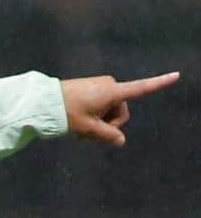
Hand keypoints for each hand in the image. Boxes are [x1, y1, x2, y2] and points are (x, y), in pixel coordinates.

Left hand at [60, 71, 179, 146]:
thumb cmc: (66, 114)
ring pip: (109, 110)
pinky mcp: (89, 88)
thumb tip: (121, 141)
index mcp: (113, 92)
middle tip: (87, 134)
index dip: (159, 83)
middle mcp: (109, 85)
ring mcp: (99, 86)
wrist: (41, 102)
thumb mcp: (88, 129)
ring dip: (99, 122)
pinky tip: (77, 124)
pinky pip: (99, 105)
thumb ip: (107, 136)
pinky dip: (93, 116)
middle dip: (108, 124)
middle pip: (120, 111)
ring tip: (79, 130)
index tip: (176, 75)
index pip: (141, 88)